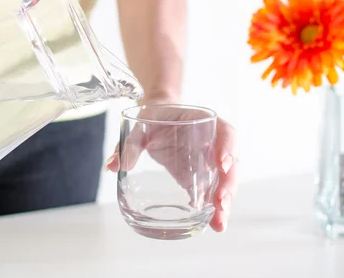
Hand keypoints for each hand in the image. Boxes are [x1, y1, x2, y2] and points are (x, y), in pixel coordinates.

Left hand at [105, 101, 236, 231]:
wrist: (156, 120)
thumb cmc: (152, 119)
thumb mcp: (139, 127)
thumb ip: (128, 145)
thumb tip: (112, 166)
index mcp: (203, 121)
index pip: (226, 131)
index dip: (228, 147)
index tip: (222, 164)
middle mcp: (213, 142)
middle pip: (231, 164)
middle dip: (228, 185)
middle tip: (220, 203)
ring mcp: (209, 162)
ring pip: (226, 182)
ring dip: (225, 203)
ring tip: (218, 224)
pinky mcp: (200, 178)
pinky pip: (211, 193)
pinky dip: (212, 209)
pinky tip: (212, 224)